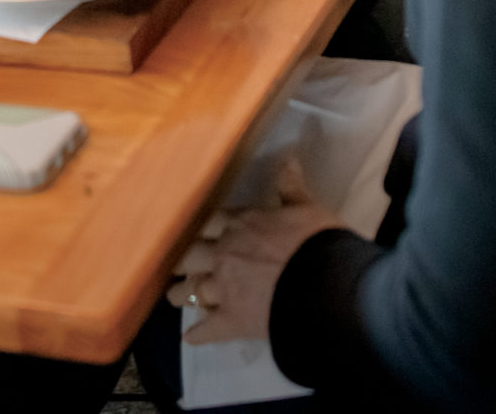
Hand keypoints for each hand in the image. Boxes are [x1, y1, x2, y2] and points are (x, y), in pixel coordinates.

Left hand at [168, 156, 342, 345]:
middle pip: (188, 255)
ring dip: (182, 294)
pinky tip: (189, 338)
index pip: (205, 221)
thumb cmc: (316, 242)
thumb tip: (289, 157)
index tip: (181, 228)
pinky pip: (208, 330)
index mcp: (239, 225)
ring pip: (191, 291)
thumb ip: (291, 186)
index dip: (193, 226)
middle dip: (179, 260)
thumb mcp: (305, 208)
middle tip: (171, 263)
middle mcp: (223, 254)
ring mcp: (224, 289)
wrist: (325, 286)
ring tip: (175, 297)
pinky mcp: (232, 322)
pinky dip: (198, 335)